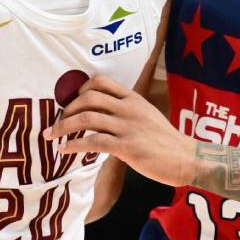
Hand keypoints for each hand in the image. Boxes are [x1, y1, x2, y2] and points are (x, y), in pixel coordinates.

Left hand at [45, 75, 195, 187]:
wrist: (188, 158)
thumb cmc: (167, 142)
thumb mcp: (148, 117)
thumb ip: (128, 112)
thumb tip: (105, 117)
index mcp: (134, 99)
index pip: (101, 81)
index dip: (81, 88)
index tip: (70, 100)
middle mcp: (129, 108)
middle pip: (89, 97)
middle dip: (67, 108)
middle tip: (58, 120)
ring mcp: (127, 127)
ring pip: (87, 118)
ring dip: (64, 126)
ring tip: (52, 134)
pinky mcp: (127, 147)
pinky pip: (93, 141)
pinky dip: (74, 145)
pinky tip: (65, 150)